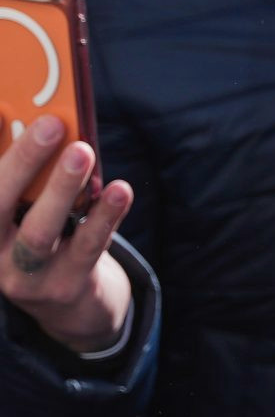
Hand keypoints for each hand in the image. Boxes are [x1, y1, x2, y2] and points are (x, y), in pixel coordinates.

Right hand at [0, 116, 134, 354]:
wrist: (68, 306)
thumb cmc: (44, 236)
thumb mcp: (25, 210)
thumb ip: (26, 175)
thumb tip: (33, 116)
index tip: (1, 111)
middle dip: (23, 162)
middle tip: (52, 124)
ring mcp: (23, 276)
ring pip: (40, 231)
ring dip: (63, 188)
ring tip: (82, 151)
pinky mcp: (64, 286)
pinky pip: (86, 248)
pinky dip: (104, 217)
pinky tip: (121, 190)